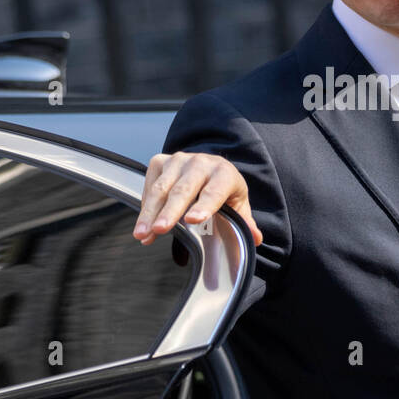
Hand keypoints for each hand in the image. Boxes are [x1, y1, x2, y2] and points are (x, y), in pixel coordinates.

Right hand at [133, 152, 263, 246]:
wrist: (209, 168)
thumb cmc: (224, 191)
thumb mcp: (238, 205)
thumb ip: (245, 222)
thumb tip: (256, 239)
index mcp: (224, 173)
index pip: (214, 191)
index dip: (204, 205)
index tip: (193, 220)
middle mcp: (201, 163)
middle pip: (184, 190)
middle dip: (170, 211)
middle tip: (160, 230)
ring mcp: (178, 160)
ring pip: (161, 188)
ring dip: (150, 213)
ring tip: (142, 234)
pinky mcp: (160, 161)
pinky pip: (149, 185)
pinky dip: (144, 207)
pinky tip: (142, 227)